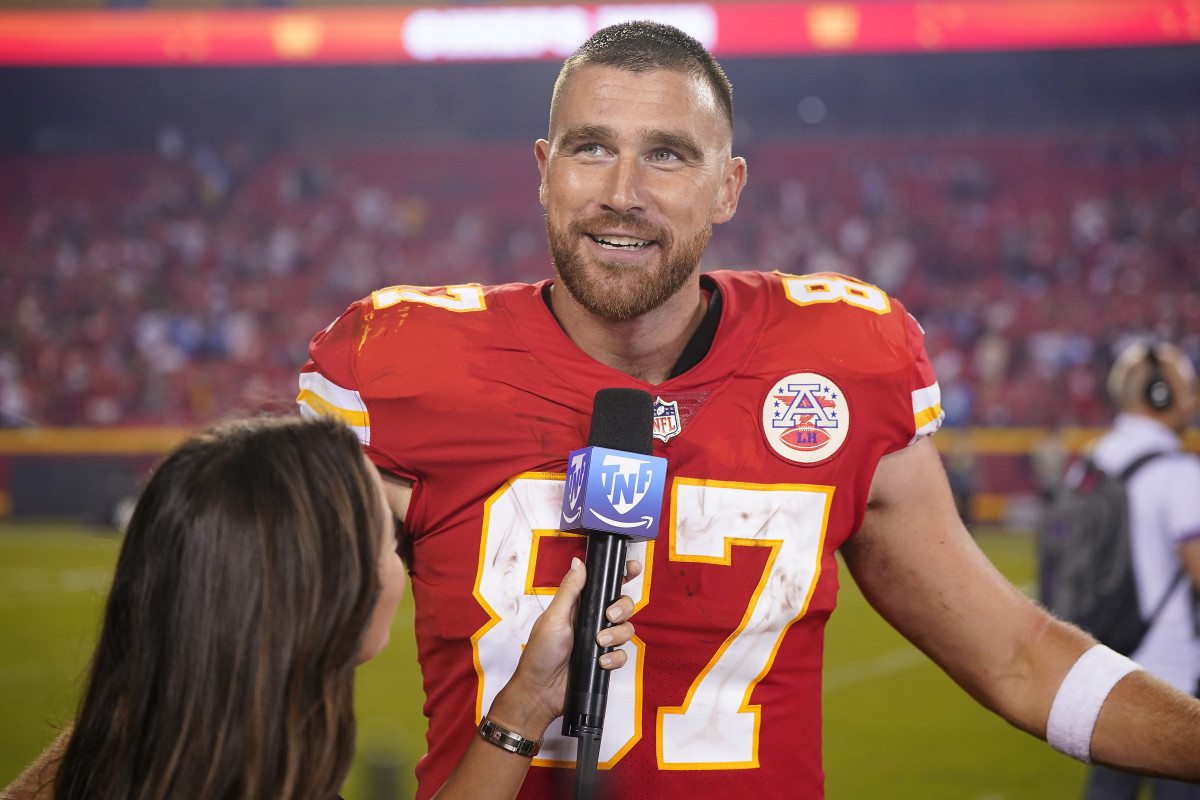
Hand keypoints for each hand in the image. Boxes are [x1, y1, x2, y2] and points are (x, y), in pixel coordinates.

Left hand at [486, 557, 639, 739]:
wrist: (541, 691)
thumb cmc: (540, 653)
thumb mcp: (554, 617)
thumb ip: (570, 590)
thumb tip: (578, 562)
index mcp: (579, 605)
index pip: (604, 584)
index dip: (621, 574)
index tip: (632, 568)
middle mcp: (592, 620)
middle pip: (622, 604)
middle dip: (622, 606)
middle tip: (609, 614)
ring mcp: (600, 640)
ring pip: (626, 628)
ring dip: (617, 633)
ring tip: (600, 641)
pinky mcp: (604, 660)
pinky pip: (623, 654)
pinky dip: (615, 657)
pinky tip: (601, 661)